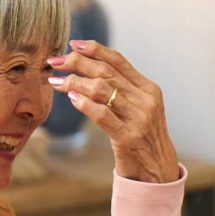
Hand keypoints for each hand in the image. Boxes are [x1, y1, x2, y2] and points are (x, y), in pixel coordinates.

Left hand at [48, 40, 178, 182]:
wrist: (158, 171)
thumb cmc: (142, 138)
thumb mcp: (140, 109)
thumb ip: (123, 90)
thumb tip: (91, 70)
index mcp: (148, 89)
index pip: (118, 61)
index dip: (94, 49)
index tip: (73, 44)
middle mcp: (145, 100)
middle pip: (106, 72)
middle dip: (77, 63)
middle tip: (56, 61)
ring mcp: (138, 118)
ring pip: (101, 89)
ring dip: (75, 82)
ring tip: (57, 81)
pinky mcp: (128, 137)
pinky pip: (102, 114)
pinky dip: (84, 104)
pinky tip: (72, 99)